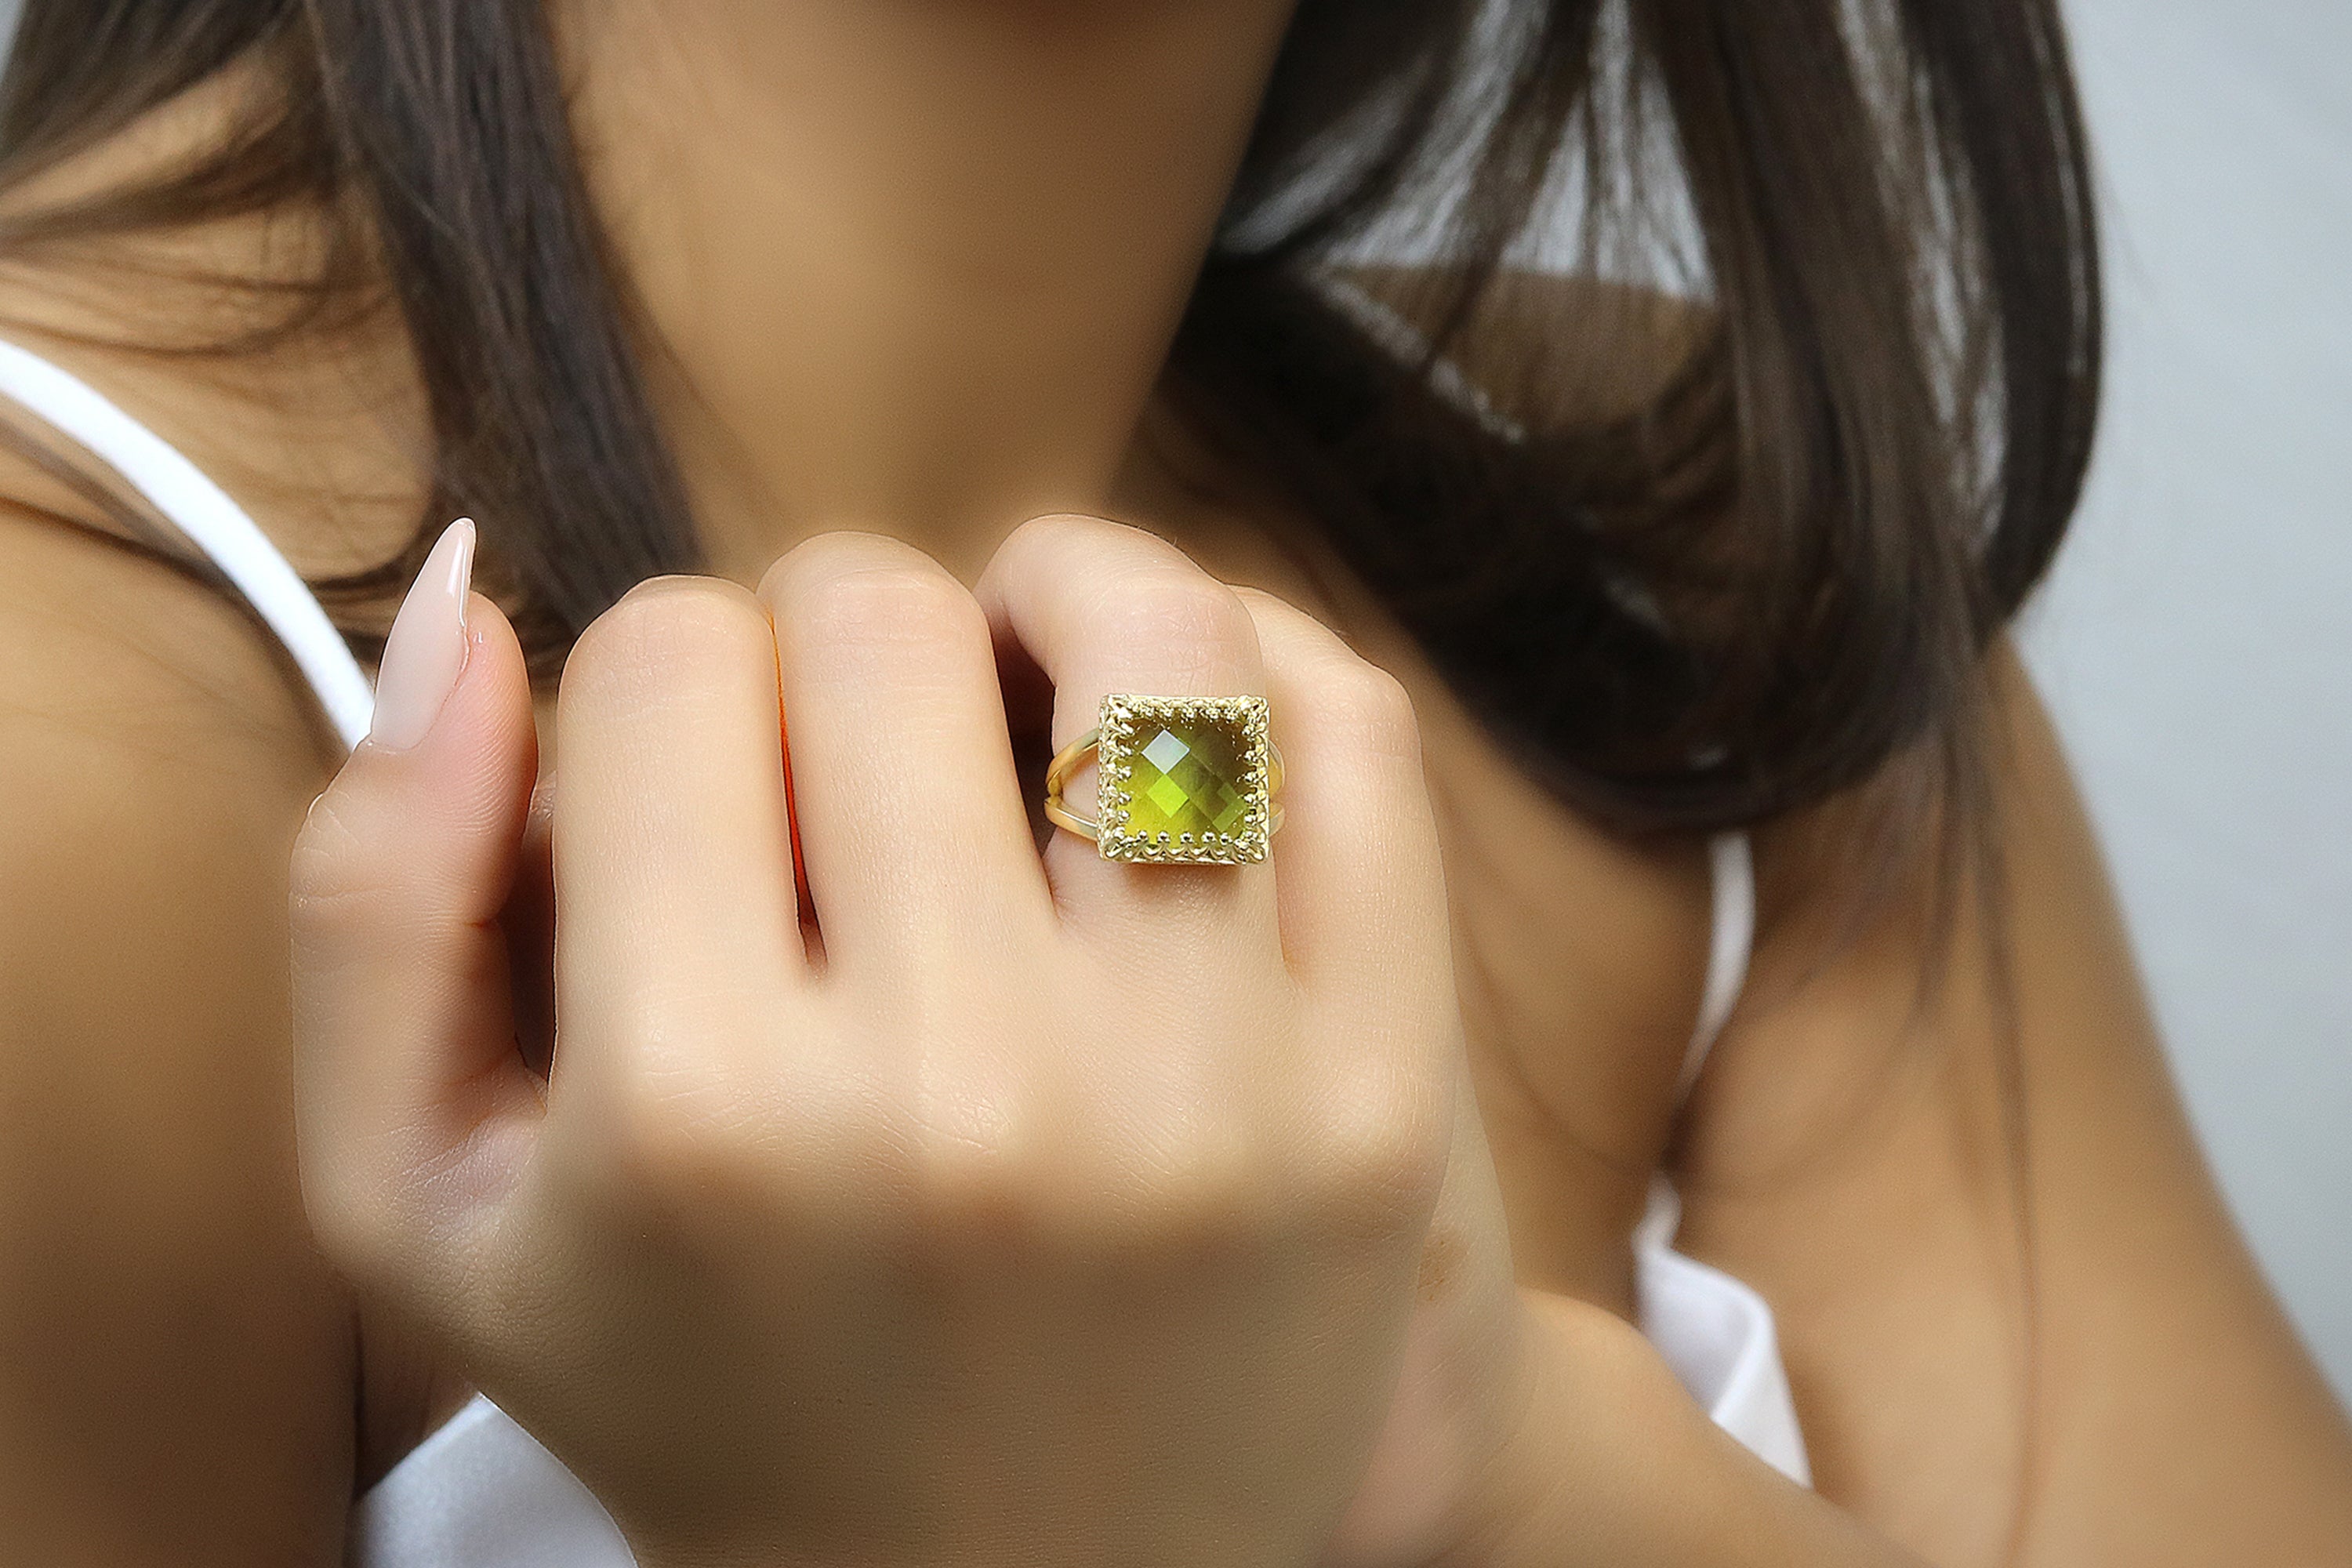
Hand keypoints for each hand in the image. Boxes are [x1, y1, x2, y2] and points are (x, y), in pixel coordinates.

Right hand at [291, 515, 1528, 1567]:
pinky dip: (1251, 670)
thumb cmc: (705, 1389)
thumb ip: (380, 894)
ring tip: (1023, 686)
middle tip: (856, 776)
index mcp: (698, 1107)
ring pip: (1148, 626)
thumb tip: (475, 595)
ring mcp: (1208, 1087)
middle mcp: (963, 1088)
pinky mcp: (1383, 1094)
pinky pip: (1351, 732)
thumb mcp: (426, 1203)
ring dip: (1058, 598)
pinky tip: (1174, 741)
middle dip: (836, 649)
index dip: (667, 694)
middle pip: (882, 619)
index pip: (667, 663)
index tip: (705, 799)